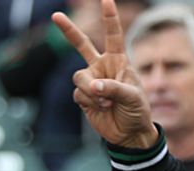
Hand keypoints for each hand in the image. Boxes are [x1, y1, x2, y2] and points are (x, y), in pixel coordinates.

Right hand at [52, 0, 157, 147]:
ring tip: (107, 102)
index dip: (109, 18)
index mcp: (119, 61)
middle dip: (68, 31)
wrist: (130, 134)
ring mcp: (91, 81)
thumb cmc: (137, 111)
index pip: (113, 36)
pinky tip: (102, 109)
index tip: (107, 0)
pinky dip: (90, 102)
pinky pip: (78, 93)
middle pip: (81, 45)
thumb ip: (113, 88)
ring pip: (78, 77)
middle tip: (56, 15)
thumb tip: (92, 85)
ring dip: (92, 91)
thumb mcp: (133, 97)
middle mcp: (102, 67)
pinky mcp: (83, 96)